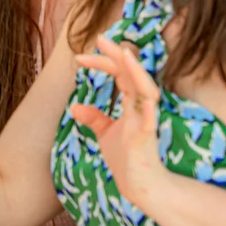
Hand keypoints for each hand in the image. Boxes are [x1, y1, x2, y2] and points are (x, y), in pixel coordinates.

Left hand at [71, 36, 168, 208]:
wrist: (139, 187)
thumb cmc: (127, 160)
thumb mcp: (105, 134)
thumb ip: (94, 118)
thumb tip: (76, 105)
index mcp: (132, 103)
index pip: (119, 75)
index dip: (102, 63)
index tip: (79, 57)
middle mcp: (141, 106)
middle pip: (130, 73)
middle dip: (116, 55)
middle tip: (99, 38)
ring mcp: (147, 117)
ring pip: (144, 86)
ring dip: (133, 69)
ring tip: (122, 52)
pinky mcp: (149, 132)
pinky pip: (149, 108)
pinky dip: (143, 92)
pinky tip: (134, 78)